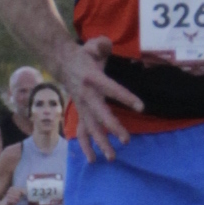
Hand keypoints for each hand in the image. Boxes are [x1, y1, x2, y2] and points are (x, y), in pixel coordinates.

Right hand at [56, 37, 143, 162]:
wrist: (62, 63)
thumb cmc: (84, 55)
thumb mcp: (93, 45)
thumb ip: (101, 44)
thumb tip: (106, 45)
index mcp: (93, 78)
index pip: (111, 89)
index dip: (126, 97)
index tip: (141, 107)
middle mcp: (86, 95)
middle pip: (100, 115)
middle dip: (113, 129)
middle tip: (126, 141)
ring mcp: (82, 106)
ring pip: (90, 128)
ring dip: (100, 144)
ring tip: (111, 158)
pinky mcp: (81, 112)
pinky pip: (82, 132)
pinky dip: (86, 147)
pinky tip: (92, 160)